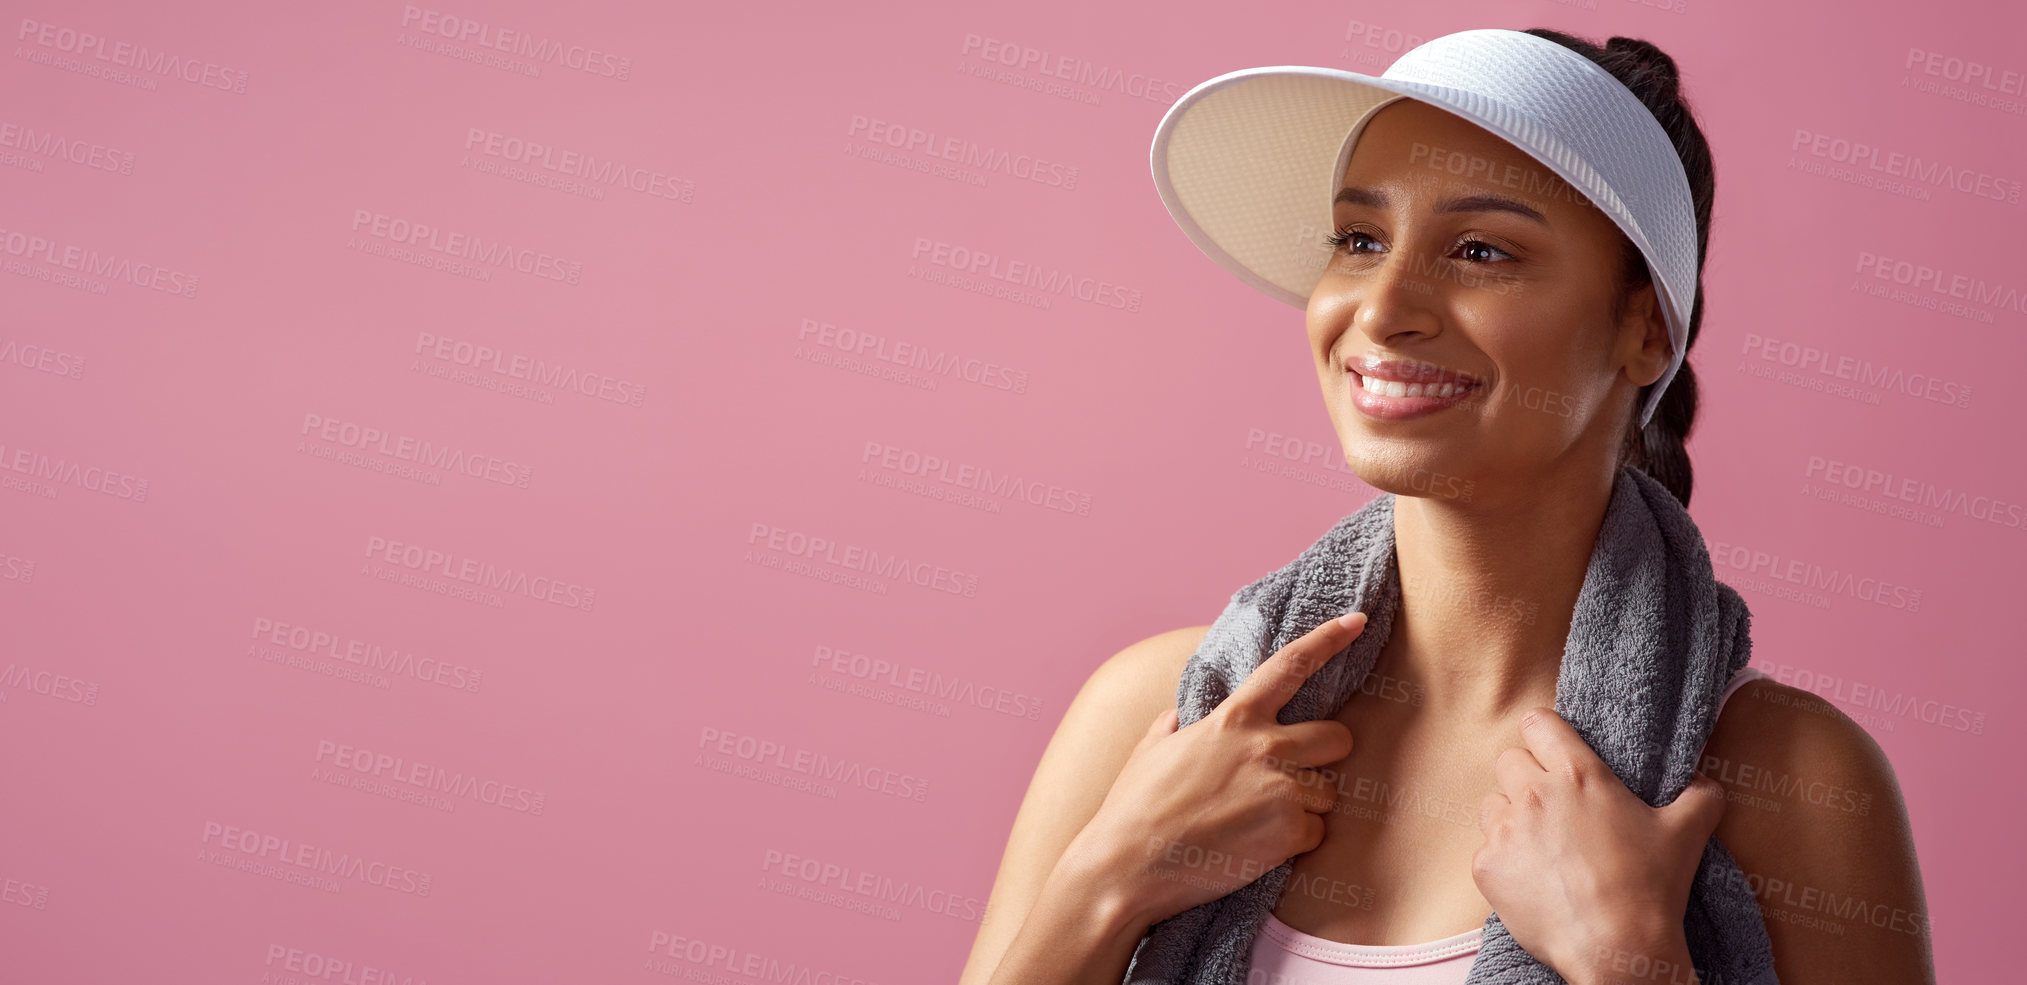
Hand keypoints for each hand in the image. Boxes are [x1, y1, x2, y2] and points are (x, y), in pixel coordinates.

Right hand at [1068, 613, 1367, 925]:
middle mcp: (1265, 747)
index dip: (1327, 640)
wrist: (1127, 865)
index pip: (1289, 667)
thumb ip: (1175, 726)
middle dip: (1325, 756)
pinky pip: (1315, 834)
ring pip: (1327, 793)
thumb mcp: (1150, 750)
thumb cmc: (1133, 808)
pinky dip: (1293, 844)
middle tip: (1294, 775)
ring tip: (1254, 822)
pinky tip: (1254, 847)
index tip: (1357, 621)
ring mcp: (1281, 789)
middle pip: (1338, 738)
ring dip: (1303, 808)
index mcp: (1233, 720)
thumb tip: (1178, 718)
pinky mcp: (1289, 833)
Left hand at [1471, 707, 1723, 984]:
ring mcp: (1504, 830)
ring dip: (1510, 816)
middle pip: (1508, 760)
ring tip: (1540, 845)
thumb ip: (1699, 796)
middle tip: (1552, 806)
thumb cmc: (1649, 887)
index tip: (1554, 751)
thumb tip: (1705, 782)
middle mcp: (1533, 794)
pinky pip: (1485, 850)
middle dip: (1526, 776)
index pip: (1538, 723)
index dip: (1545, 735)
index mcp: (1577, 774)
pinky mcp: (1486, 866)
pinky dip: (1503, 861)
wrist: (1616, 947)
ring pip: (1492, 804)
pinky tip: (1533, 880)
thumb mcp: (1687, 833)